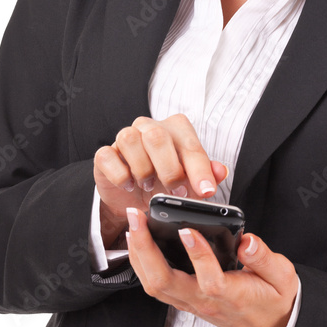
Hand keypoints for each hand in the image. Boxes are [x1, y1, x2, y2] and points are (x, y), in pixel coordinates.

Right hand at [93, 115, 227, 246]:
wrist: (134, 199)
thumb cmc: (165, 183)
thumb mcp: (189, 182)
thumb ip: (206, 175)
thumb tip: (220, 171)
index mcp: (176, 128)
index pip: (190, 145)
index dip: (200, 170)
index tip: (206, 191)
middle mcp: (150, 127)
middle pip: (158, 137)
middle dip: (169, 169)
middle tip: (175, 191)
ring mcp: (125, 137)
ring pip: (130, 140)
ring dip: (142, 170)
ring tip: (149, 186)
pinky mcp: (105, 154)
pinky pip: (107, 156)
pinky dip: (120, 175)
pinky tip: (129, 186)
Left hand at [124, 207, 298, 326]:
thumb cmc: (275, 301)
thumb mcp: (283, 278)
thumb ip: (265, 258)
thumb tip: (247, 241)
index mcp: (231, 296)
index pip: (209, 279)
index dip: (196, 254)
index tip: (187, 229)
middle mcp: (204, 301)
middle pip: (164, 282)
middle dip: (146, 249)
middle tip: (138, 218)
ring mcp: (191, 303)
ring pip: (154, 285)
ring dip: (139, 255)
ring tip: (133, 225)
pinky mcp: (185, 300)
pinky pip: (156, 285)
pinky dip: (142, 264)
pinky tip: (139, 243)